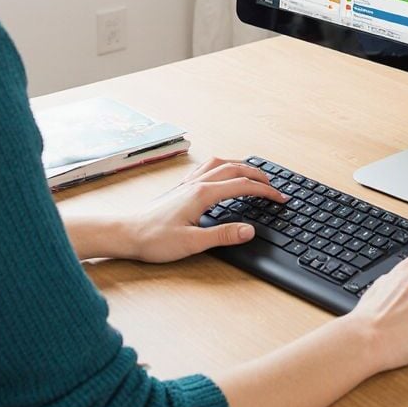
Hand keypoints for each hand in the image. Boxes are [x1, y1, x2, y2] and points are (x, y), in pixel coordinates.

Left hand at [131, 157, 285, 263]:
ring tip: (254, 175)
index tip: (280, 199)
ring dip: (241, 165)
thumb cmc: (155, 239)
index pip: (242, 186)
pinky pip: (207, 168)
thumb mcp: (193, 243)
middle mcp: (196, 183)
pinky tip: (222, 173)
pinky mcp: (181, 188)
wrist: (127, 233)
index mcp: (202, 194)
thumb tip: (249, 230)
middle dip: (258, 176)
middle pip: (234, 169)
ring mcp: (187, 183)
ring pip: (220, 163)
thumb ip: (223, 235)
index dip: (265, 192)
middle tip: (274, 187)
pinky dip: (223, 166)